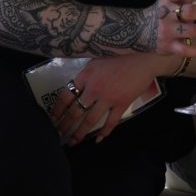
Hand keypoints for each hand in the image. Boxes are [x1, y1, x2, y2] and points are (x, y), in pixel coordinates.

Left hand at [47, 54, 163, 144]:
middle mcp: (94, 88)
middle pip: (75, 111)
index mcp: (85, 76)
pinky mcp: (122, 103)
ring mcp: (108, 98)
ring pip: (90, 120)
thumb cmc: (120, 54)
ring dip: (79, 133)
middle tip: (58, 135)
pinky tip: (98, 139)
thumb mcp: (96, 60)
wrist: (143, 57)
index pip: (65, 96)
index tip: (52, 118)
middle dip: (65, 125)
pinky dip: (104, 132)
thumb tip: (77, 87)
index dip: (57, 109)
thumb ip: (86, 75)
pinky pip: (111, 122)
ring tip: (73, 142)